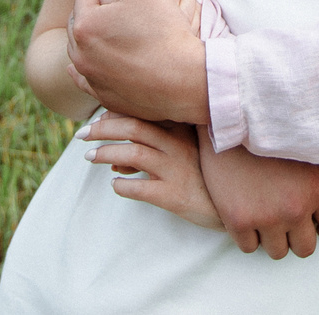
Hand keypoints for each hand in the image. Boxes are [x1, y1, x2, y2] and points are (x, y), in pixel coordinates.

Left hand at [69, 0, 209, 122]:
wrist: (183, 78)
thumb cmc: (165, 29)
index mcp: (86, 25)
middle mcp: (82, 53)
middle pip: (75, 25)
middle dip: (82, 11)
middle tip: (92, 3)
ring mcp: (91, 77)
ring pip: (77, 53)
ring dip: (82, 39)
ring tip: (91, 29)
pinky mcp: (103, 96)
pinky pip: (84, 80)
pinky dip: (81, 70)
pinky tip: (79, 66)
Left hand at [86, 115, 221, 229]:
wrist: (237, 206)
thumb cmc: (207, 178)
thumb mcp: (187, 156)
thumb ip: (157, 149)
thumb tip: (116, 160)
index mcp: (182, 131)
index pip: (144, 112)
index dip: (116, 113)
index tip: (98, 118)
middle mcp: (179, 146)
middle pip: (134, 127)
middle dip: (103, 128)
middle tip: (81, 134)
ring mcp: (177, 170)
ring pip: (133, 153)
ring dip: (106, 152)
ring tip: (89, 157)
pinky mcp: (175, 196)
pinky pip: (140, 189)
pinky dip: (122, 185)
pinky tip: (115, 185)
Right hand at [199, 139, 318, 259]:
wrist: (229, 118)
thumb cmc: (269, 131)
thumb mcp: (304, 149)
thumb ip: (317, 180)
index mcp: (317, 189)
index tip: (314, 222)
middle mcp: (295, 207)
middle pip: (305, 249)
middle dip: (296, 236)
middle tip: (285, 216)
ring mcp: (266, 217)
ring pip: (277, 252)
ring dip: (271, 237)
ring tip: (264, 212)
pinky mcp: (237, 220)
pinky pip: (248, 247)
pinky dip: (246, 235)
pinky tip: (245, 211)